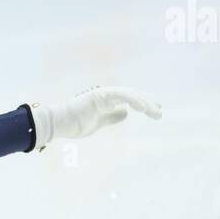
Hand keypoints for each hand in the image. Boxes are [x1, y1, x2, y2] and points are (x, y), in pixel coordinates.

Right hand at [31, 86, 160, 148]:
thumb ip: (112, 117)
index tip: (156, 112)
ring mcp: (104, 94)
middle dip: (148, 103)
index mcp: (107, 101)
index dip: (144, 105)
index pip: (130, 101)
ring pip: (130, 95)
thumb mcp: (99, 123)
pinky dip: (133, 100)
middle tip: (159, 113)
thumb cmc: (75, 124)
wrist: (60, 123)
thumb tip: (126, 112)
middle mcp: (107, 95)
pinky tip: (143, 108)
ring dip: (144, 103)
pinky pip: (121, 96)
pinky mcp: (101, 95)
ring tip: (155, 112)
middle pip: (133, 96)